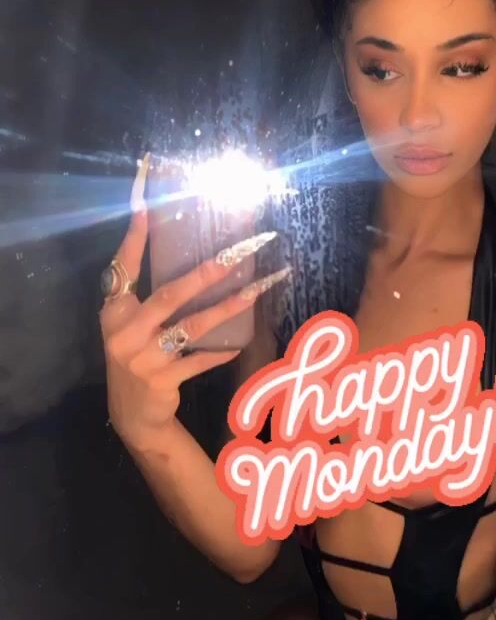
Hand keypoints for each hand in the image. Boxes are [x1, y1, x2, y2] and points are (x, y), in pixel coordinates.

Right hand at [99, 154, 287, 452]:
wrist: (133, 415)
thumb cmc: (137, 358)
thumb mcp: (131, 326)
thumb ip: (145, 295)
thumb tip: (186, 258)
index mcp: (114, 311)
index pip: (125, 267)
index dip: (135, 237)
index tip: (145, 204)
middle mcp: (124, 331)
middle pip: (171, 293)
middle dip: (208, 270)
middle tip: (241, 250)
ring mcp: (143, 357)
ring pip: (192, 326)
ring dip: (227, 308)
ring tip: (256, 290)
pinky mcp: (162, 380)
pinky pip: (199, 361)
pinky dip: (220, 353)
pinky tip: (240, 344)